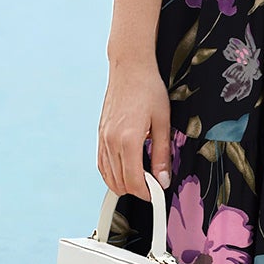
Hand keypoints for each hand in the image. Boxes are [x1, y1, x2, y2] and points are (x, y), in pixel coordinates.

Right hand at [98, 60, 171, 199]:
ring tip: (142, 181)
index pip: (134, 180)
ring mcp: (103, 138)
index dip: (147, 193)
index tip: (157, 195)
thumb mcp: (163, 122)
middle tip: (154, 187)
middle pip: (120, 182)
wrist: (130, 68)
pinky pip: (101, 163)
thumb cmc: (148, 89)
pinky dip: (111, 174)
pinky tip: (123, 174)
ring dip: (123, 184)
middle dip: (137, 190)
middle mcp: (111, 141)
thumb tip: (163, 179)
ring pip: (108, 175)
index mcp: (128, 139)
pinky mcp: (100, 134)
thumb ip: (162, 154)